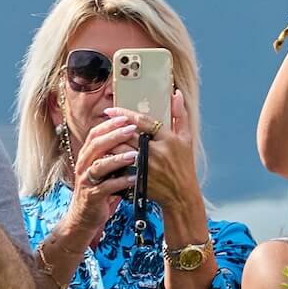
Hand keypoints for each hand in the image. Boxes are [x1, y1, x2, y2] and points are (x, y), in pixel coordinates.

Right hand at [65, 115, 142, 238]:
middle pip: (95, 145)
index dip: (109, 124)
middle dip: (114, 136)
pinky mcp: (92, 196)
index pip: (95, 134)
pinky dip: (120, 182)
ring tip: (134, 154)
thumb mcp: (106, 167)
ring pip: (98, 165)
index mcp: (88, 155)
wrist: (85, 216)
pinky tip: (133, 178)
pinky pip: (105, 187)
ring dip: (117, 159)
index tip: (126, 117)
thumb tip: (135, 132)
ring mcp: (86, 181)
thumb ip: (114, 151)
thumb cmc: (102, 187)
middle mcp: (84, 165)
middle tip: (132, 129)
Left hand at [107, 92, 200, 216]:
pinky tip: (105, 154)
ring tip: (101, 138)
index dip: (125, 114)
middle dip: (112, 128)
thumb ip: (180, 115)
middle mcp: (157, 151)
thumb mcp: (186, 138)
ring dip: (109, 143)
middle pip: (127, 135)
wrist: (181, 194)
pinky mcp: (138, 177)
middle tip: (102, 123)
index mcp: (169, 139)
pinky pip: (118, 164)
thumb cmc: (184, 164)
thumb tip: (176, 94)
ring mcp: (146, 165)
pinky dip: (110, 158)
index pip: (143, 121)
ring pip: (119, 149)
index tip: (111, 110)